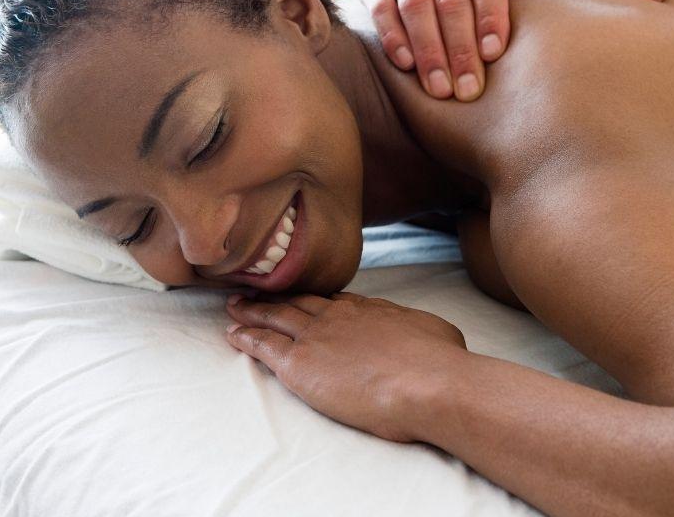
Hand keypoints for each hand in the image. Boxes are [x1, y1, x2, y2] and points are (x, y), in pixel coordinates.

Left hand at [225, 290, 468, 442]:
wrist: (427, 381)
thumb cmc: (440, 362)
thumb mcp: (436, 333)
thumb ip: (418, 332)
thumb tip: (428, 338)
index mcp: (371, 308)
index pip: (336, 300)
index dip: (316, 299)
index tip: (304, 297)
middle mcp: (340, 315)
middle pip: (300, 301)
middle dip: (277, 296)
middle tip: (256, 291)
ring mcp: (317, 335)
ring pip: (275, 316)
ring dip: (253, 310)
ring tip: (235, 306)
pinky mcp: (299, 363)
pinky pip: (263, 345)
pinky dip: (246, 336)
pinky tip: (233, 333)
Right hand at [345, 0, 588, 100]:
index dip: (490, 15)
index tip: (495, 53)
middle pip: (449, 0)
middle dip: (460, 47)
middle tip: (470, 89)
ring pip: (414, 7)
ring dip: (428, 50)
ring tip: (441, 88)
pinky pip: (379, 7)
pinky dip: (392, 37)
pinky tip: (406, 65)